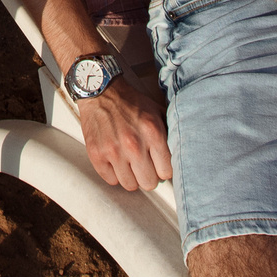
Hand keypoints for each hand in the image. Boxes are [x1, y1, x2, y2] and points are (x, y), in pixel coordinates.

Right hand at [75, 73, 173, 191]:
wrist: (101, 91)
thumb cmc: (131, 103)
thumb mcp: (157, 112)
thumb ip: (170, 133)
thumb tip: (181, 156)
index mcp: (153, 133)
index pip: (166, 172)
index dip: (163, 169)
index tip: (159, 164)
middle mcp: (133, 145)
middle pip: (149, 183)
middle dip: (149, 175)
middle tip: (144, 165)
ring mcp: (113, 151)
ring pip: (130, 185)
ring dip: (131, 176)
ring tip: (129, 163)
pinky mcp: (96, 155)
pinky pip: (111, 180)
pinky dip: (114, 173)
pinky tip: (115, 160)